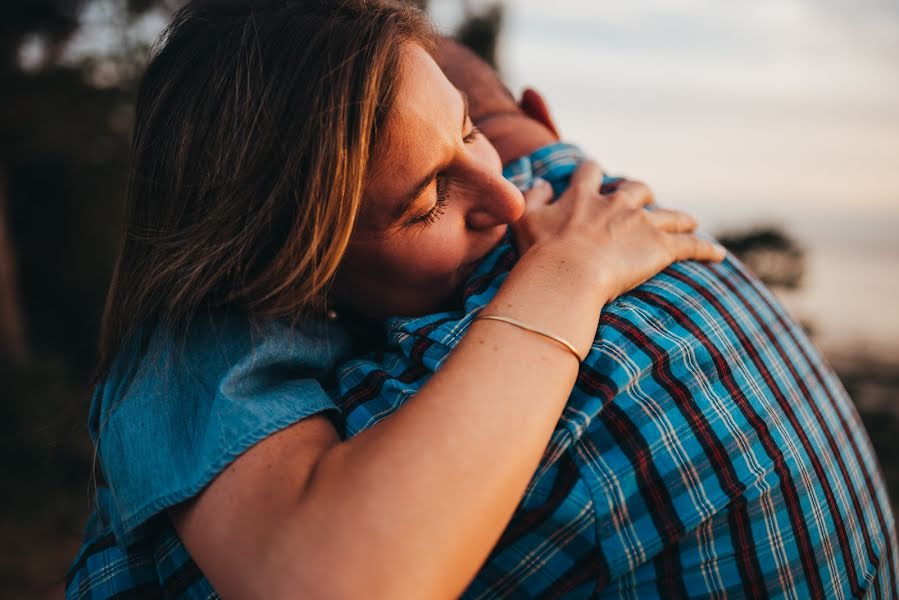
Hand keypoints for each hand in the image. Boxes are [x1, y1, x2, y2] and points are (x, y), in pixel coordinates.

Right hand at [512, 161, 725, 305]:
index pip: (589, 172)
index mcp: (582, 196)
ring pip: (669, 215)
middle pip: (636, 188)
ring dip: (680, 218)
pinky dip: (706, 249)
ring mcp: (639, 224)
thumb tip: (542, 183)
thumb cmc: (540, 252)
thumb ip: (534, 196)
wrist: (565, 274)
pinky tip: (719, 255)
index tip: (593, 175)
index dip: (592, 173)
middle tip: (644, 201)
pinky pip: (691, 245)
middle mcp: (615, 204)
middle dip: (641, 193)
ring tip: (689, 221)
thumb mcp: (525, 219)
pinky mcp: (660, 248)